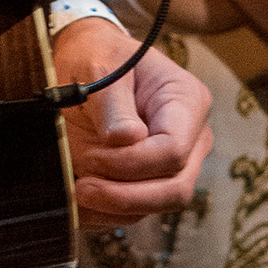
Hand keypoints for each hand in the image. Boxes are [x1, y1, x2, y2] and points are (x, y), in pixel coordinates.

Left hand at [54, 16, 214, 217]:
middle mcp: (191, 137)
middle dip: (126, 195)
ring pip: (156, 206)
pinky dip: (106, 212)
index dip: (132, 163)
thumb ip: (113, 103)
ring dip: (113, 205)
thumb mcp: (101, 65)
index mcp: (187, 102)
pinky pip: (137, 211)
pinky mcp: (153, 180)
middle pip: (176, 189)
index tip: (92, 155)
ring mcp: (176, 163)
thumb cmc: (100, 55)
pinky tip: (78, 194)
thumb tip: (127, 140)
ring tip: (76, 184)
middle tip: (82, 187)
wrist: (90, 60)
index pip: (174, 150)